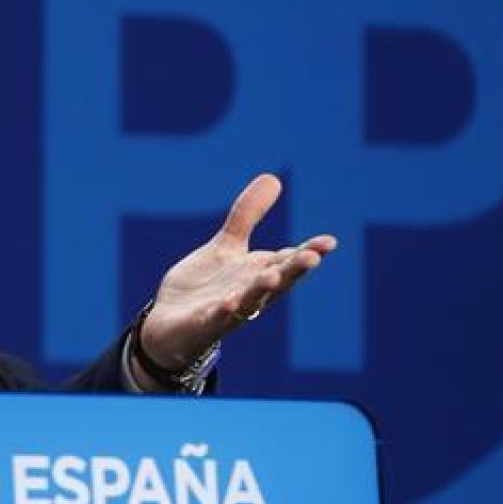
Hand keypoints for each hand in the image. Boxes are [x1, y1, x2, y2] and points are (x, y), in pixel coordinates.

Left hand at [138, 173, 336, 374]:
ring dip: (262, 289)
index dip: (309, 251)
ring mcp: (229, 310)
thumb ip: (247, 215)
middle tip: (313, 257)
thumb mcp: (227, 246)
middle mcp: (250, 292)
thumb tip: (274, 177)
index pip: (288, 260)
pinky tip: (228, 303)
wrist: (172, 326)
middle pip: (278, 280)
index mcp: (259, 273)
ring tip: (273, 276)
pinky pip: (216, 318)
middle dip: (294, 269)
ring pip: (251, 299)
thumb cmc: (207, 287)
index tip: (330, 242)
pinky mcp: (204, 323)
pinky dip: (224, 311)